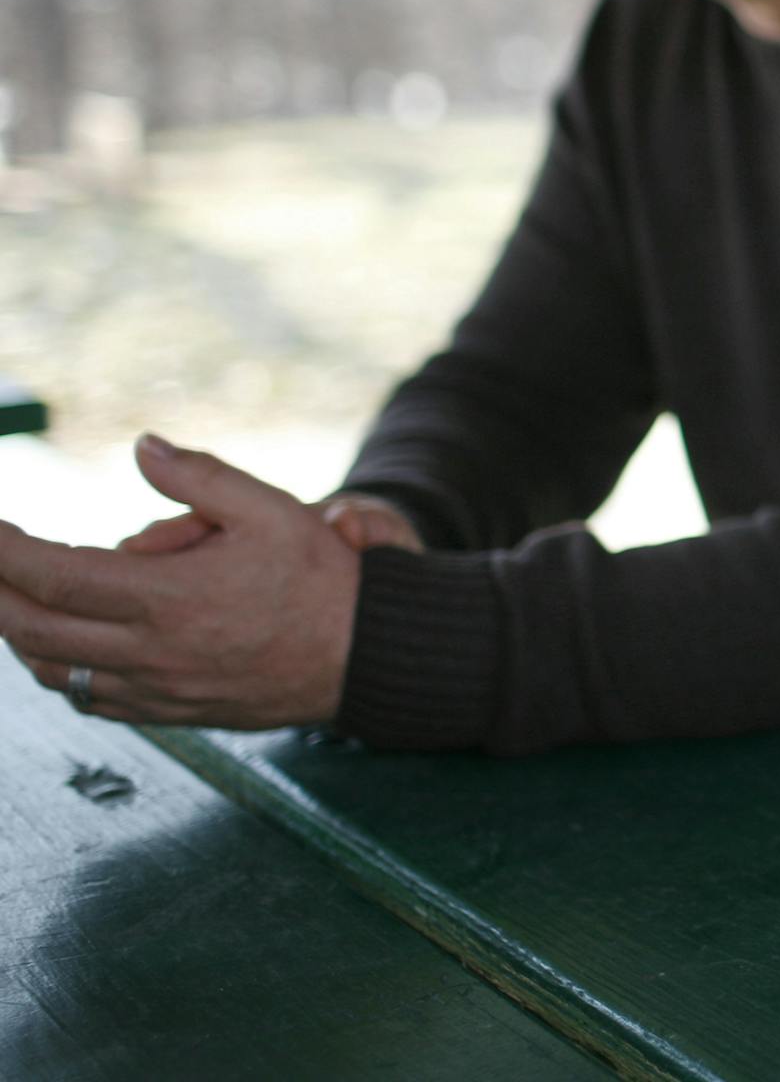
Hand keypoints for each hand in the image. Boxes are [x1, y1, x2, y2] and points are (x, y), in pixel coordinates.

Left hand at [0, 435, 362, 726]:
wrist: (364, 656)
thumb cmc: (322, 582)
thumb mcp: (272, 509)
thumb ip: (200, 477)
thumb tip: (143, 447)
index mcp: (171, 598)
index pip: (55, 576)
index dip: (4, 552)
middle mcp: (152, 651)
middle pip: (33, 629)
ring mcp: (156, 689)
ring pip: (53, 670)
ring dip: (20, 631)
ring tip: (16, 594)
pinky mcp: (167, 712)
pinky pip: (88, 697)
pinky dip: (58, 668)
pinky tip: (63, 641)